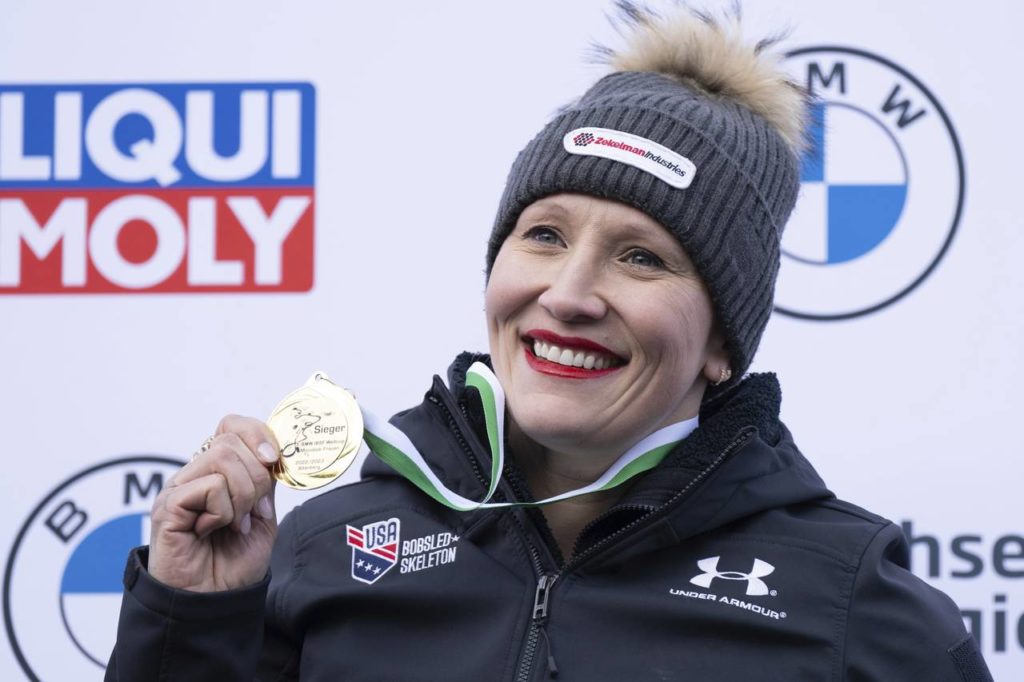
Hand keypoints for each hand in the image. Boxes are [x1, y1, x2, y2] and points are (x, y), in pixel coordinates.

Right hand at [149, 415, 279, 591]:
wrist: (216, 600)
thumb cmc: (235, 562)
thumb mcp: (263, 513)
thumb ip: (265, 480)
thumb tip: (272, 451)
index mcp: (217, 471)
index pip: (232, 425)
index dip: (257, 434)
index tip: (274, 460)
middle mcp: (194, 473)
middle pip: (231, 440)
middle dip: (257, 477)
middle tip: (252, 512)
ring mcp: (178, 487)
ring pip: (222, 458)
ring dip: (242, 496)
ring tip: (233, 524)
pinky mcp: (168, 505)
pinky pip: (210, 486)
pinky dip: (223, 511)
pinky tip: (210, 531)